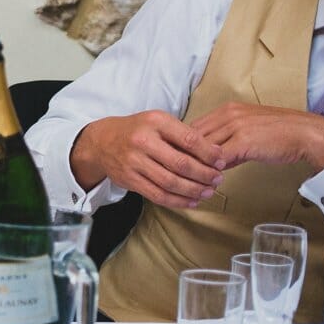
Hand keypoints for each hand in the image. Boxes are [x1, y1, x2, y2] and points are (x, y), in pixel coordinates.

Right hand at [71, 111, 223, 208]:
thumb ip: (183, 135)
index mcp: (155, 122)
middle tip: (217, 179)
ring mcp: (134, 161)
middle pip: (181, 164)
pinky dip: (177, 201)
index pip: (190, 140)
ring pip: (170, 182)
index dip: (210, 154)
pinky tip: (191, 201)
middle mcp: (143, 140)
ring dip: (193, 190)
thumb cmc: (137, 130)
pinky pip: (157, 195)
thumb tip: (215, 153)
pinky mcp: (129, 179)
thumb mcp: (158, 122)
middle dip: (204, 175)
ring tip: (207, 192)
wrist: (101, 142)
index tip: (221, 162)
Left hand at [190, 102, 323, 170]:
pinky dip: (212, 169)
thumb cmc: (280, 134)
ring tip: (195, 179)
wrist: (307, 134)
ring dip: (198, 164)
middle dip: (186, 155)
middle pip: (194, 136)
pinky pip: (218, 158)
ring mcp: (235, 126)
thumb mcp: (248, 131)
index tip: (181, 159)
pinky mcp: (243, 141)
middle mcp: (228, 114)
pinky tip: (212, 180)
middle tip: (182, 172)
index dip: (185, 145)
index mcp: (227, 109)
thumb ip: (227, 143)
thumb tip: (209, 160)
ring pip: (204, 147)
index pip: (194, 126)